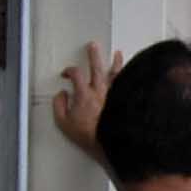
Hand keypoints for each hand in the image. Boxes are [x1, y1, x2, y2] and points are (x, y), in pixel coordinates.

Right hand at [48, 45, 120, 163]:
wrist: (110, 144)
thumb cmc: (89, 136)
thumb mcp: (64, 123)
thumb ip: (59, 106)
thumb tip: (61, 95)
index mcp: (84, 95)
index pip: (76, 74)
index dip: (69, 71)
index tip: (66, 74)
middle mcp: (100, 92)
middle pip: (97, 67)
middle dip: (94, 55)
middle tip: (93, 46)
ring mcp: (113, 95)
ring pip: (115, 74)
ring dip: (116, 62)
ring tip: (117, 54)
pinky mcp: (123, 101)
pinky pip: (126, 85)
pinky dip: (128, 78)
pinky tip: (131, 74)